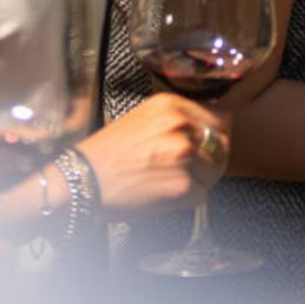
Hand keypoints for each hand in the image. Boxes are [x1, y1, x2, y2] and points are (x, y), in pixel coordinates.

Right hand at [75, 95, 228, 214]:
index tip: (210, 143)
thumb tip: (207, 126)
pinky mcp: (182, 186)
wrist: (82, 180)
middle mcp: (182, 125)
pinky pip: (202, 193)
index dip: (217, 132)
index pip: (221, 116)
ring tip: (173, 182)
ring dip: (200, 178)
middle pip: (222, 143)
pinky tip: (166, 194)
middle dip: (212, 156)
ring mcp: (184, 155)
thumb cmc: (108, 152)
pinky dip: (188, 198)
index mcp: (173, 105)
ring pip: (214, 170)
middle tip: (193, 168)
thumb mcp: (144, 117)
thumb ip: (177, 118)